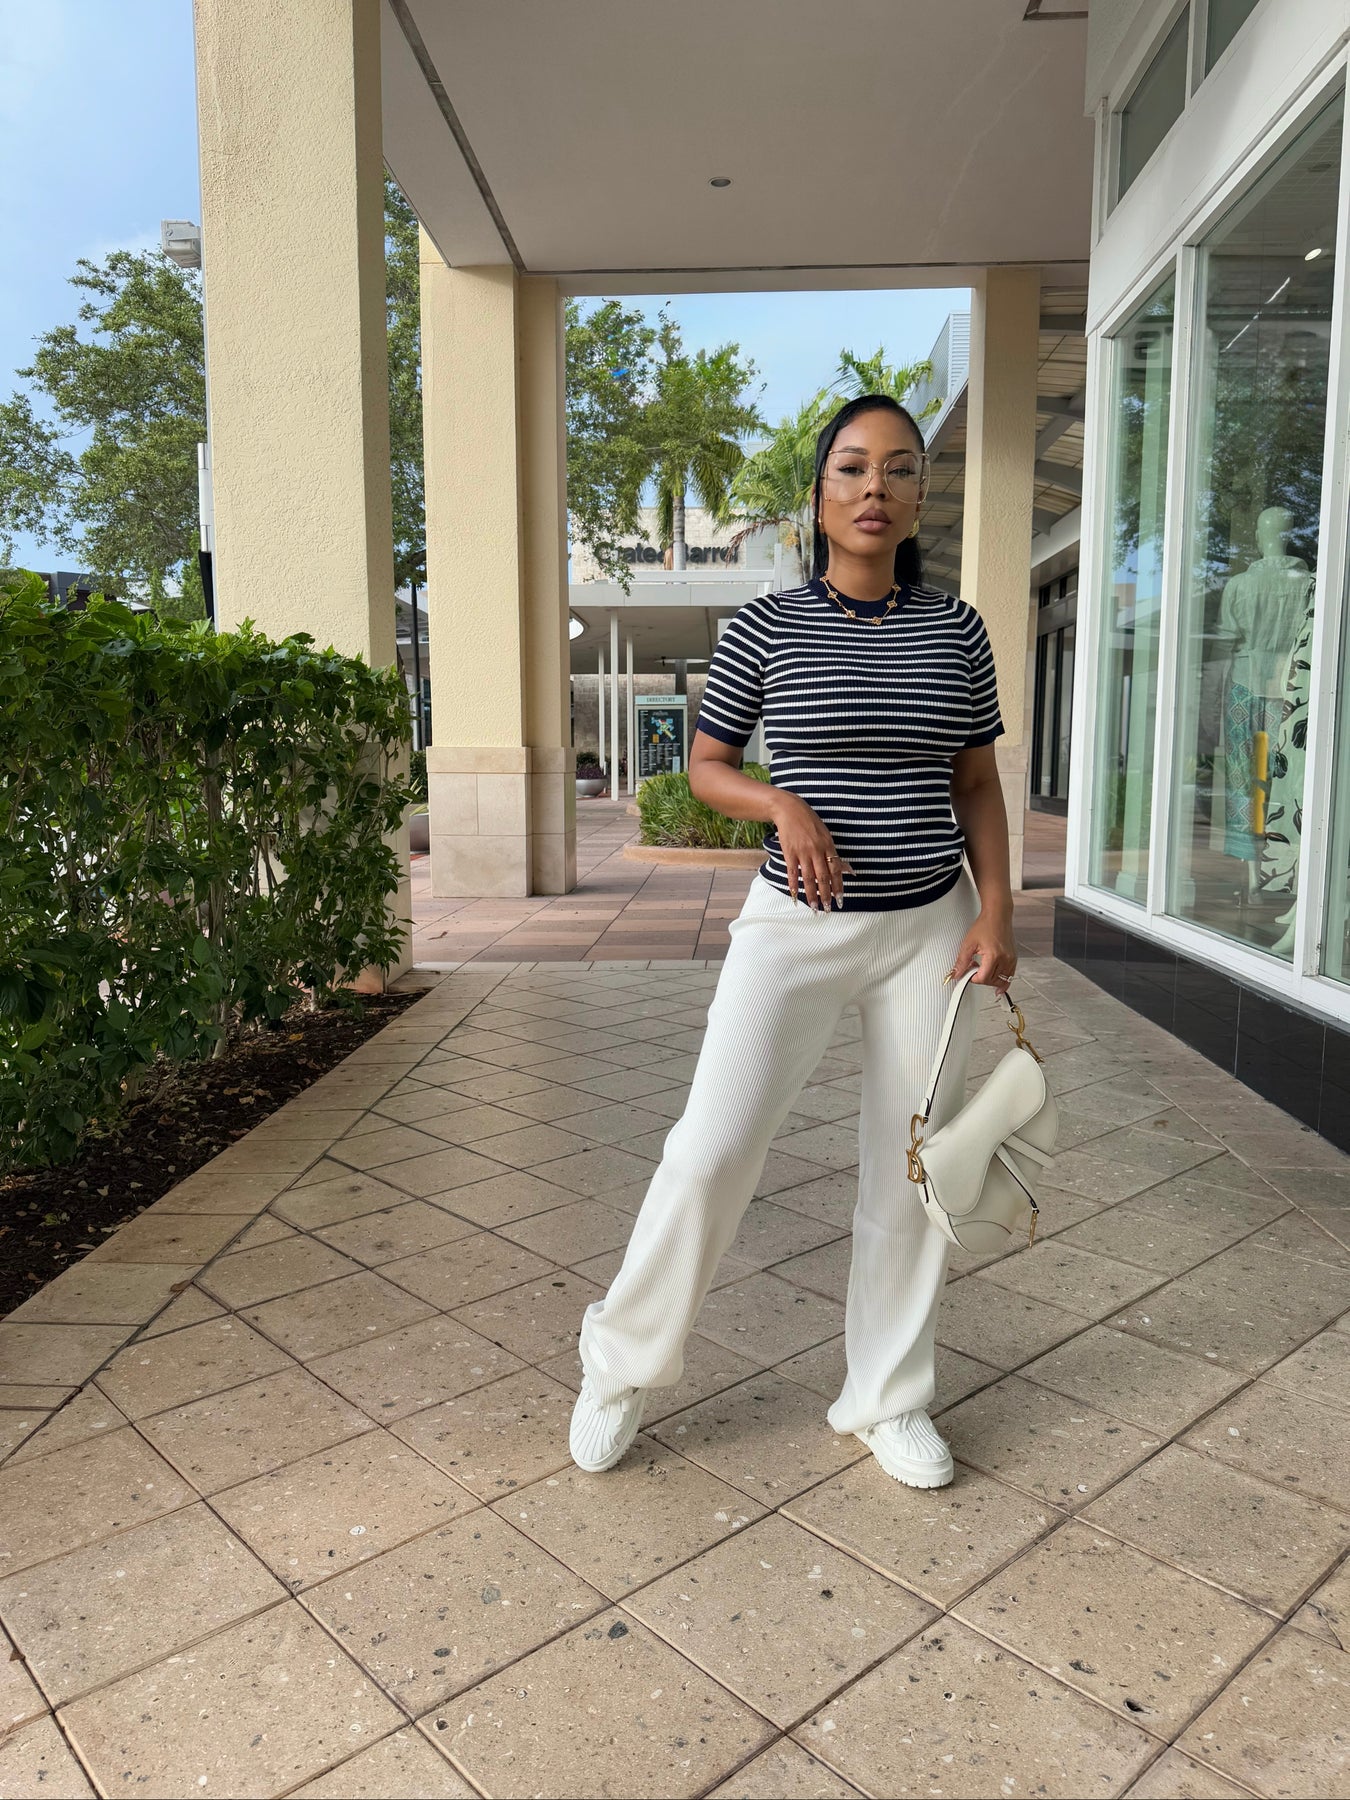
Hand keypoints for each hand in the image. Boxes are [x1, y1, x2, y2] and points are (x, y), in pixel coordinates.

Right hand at [771, 793, 853, 909]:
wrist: (790, 810)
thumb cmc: (810, 822)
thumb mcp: (826, 835)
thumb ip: (835, 854)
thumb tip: (849, 870)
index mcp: (828, 845)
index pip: (836, 870)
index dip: (838, 886)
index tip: (840, 899)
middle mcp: (817, 850)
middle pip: (823, 877)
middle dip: (826, 895)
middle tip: (828, 908)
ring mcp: (802, 852)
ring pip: (808, 878)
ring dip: (811, 894)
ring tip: (814, 907)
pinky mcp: (789, 852)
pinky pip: (792, 872)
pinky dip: (793, 885)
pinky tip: (795, 896)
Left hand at [949, 908, 1016, 991]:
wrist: (998, 915)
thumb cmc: (985, 925)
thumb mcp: (968, 943)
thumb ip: (961, 961)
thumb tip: (956, 974)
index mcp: (994, 956)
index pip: (983, 978)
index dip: (973, 979)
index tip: (968, 974)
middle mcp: (1005, 959)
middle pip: (992, 980)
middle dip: (981, 978)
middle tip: (973, 969)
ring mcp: (1011, 959)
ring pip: (1002, 980)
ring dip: (991, 980)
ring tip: (983, 970)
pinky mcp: (1014, 958)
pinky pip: (1010, 975)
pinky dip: (1003, 981)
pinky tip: (998, 985)